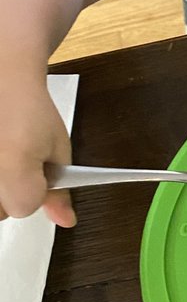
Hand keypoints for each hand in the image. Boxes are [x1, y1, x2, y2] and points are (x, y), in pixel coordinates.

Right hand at [0, 78, 75, 227]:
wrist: (4, 81)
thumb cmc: (31, 111)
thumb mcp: (56, 148)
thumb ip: (57, 190)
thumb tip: (66, 221)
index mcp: (13, 165)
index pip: (23, 208)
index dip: (35, 190)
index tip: (37, 167)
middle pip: (0, 211)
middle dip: (11, 192)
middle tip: (15, 160)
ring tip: (4, 156)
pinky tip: (0, 156)